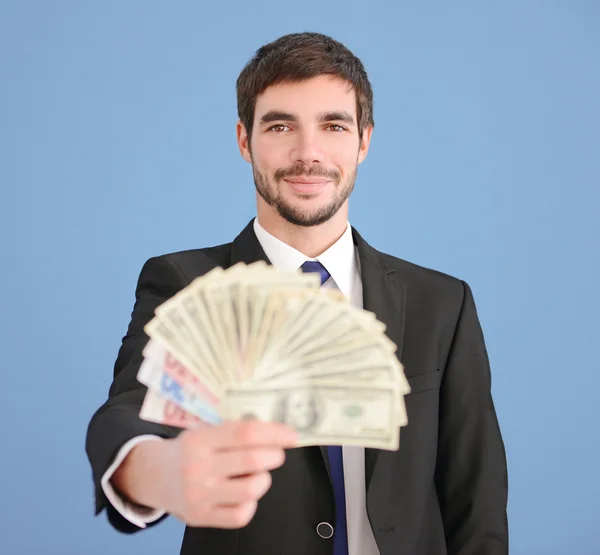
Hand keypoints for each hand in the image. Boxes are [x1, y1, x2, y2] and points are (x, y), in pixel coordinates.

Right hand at [116, 420, 297, 527]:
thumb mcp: (202, 430)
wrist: (153, 476)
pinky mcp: (201, 517)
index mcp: (199, 440)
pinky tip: (243, 493)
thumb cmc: (187, 450)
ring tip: (257, 474)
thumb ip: (232, 430)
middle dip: (275, 456)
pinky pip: (240, 515)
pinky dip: (250, 503)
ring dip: (263, 479)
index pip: (245, 433)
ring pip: (251, 489)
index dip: (274, 433)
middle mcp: (198, 467)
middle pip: (253, 461)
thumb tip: (273, 430)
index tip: (292, 435)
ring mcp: (200, 495)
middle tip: (277, 454)